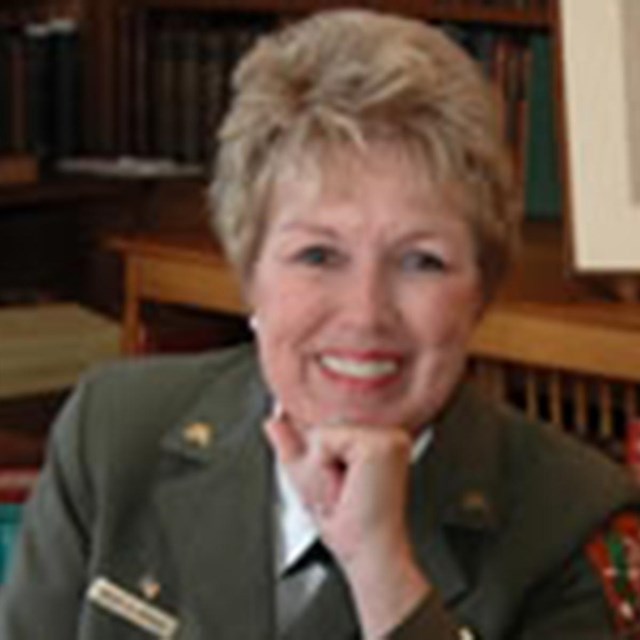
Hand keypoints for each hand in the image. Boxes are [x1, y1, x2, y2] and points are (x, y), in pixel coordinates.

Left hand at [264, 406, 429, 637]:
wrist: (368, 553)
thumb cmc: (350, 527)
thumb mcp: (311, 479)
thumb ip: (292, 445)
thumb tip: (273, 423)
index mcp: (379, 440)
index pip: (328, 429)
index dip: (319, 460)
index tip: (340, 488)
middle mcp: (389, 435)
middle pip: (323, 426)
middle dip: (315, 463)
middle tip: (339, 493)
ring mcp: (388, 436)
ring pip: (321, 433)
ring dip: (319, 467)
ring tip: (343, 492)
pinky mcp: (379, 444)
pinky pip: (324, 441)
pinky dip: (322, 468)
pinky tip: (345, 487)